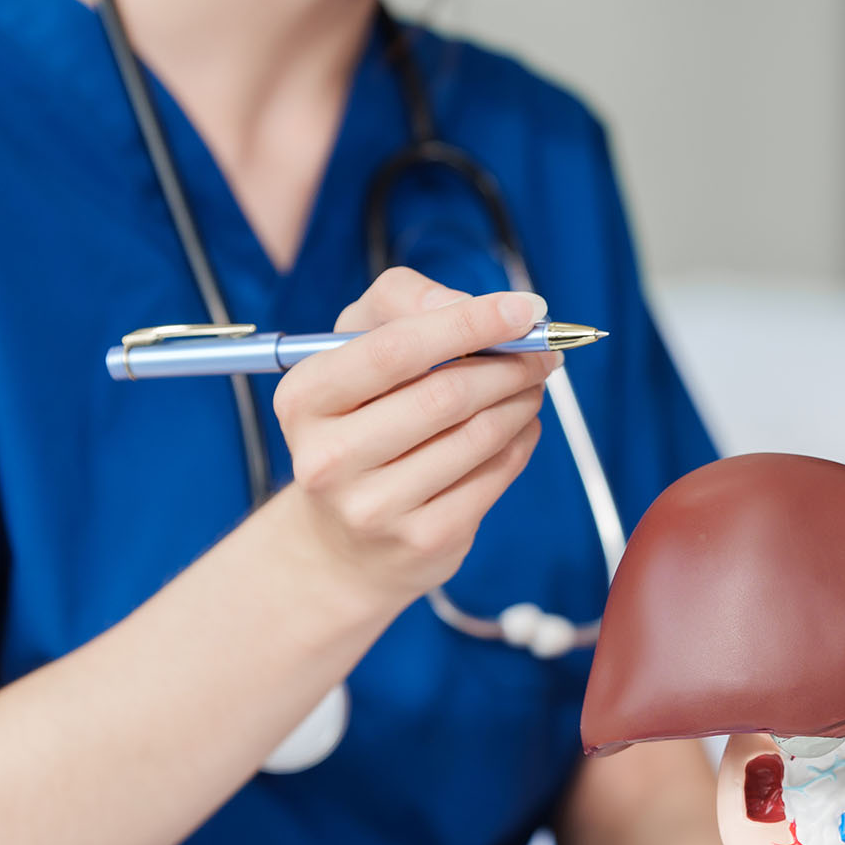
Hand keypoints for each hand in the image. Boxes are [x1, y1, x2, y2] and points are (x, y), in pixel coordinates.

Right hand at [270, 267, 557, 606]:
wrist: (342, 541)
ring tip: (531, 385)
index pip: (396, 349)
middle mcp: (329, 457)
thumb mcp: (355, 348)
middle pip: (445, 395)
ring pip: (479, 435)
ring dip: (521, 400)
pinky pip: (495, 475)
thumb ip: (403, 303)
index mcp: (304, 398)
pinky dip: (521, 440)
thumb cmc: (357, 422)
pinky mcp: (423, 540)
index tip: (525, 308)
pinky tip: (520, 426)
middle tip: (540, 352)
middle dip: (509, 365)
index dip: (470, 322)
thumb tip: (468, 304)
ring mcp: (375, 506)